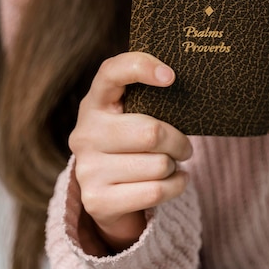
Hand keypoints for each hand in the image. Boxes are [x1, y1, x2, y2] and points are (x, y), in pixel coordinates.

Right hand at [69, 52, 192, 252]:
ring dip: (175, 166)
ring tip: (169, 165)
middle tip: (184, 147)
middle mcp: (85, 133)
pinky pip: (156, 191)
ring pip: (158, 165)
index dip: (142, 67)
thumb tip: (177, 82)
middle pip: (152, 132)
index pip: (112, 72)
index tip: (171, 76)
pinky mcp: (97, 201)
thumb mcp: (134, 116)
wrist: (110, 198)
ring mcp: (87, 169)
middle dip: (179, 142)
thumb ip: (148, 98)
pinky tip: (173, 181)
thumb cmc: (132, 145)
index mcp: (95, 102)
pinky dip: (176, 186)